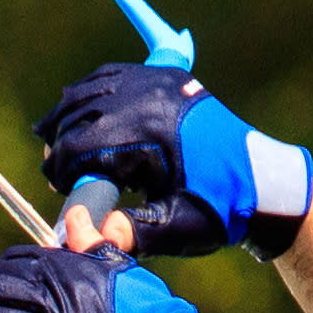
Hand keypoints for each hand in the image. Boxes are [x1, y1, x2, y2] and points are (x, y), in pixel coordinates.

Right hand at [34, 55, 312, 258]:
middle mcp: (147, 98)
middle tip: (56, 170)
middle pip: (77, 111)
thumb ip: (135, 233)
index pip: (79, 143)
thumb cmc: (220, 209)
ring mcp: (155, 82)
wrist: (260, 181)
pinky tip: (78, 109)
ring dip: (66, 112)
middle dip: (59, 140)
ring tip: (52, 137)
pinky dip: (87, 91)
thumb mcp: (179, 227)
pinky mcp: (163, 77)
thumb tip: (96, 237)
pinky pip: (110, 75)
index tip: (60, 187)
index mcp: (147, 132)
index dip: (60, 167)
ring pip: (89, 88)